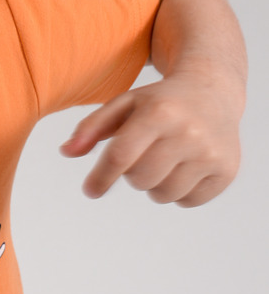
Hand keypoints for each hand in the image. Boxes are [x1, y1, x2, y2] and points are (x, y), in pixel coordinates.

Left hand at [60, 72, 241, 206]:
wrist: (213, 91)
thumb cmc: (160, 101)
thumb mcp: (124, 104)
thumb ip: (91, 127)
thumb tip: (66, 151)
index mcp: (160, 111)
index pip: (121, 156)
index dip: (100, 178)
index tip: (90, 191)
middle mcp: (190, 131)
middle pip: (139, 179)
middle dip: (132, 173)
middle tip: (144, 154)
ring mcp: (212, 153)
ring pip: (162, 194)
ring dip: (155, 184)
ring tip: (164, 159)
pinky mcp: (227, 171)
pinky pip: (187, 201)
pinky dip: (179, 191)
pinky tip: (185, 167)